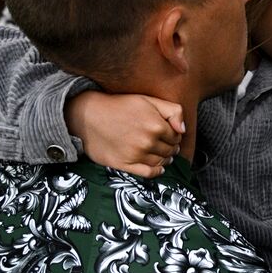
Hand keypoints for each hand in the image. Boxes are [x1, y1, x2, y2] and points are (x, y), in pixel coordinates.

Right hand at [65, 91, 183, 177]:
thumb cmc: (119, 105)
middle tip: (166, 145)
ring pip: (161, 162)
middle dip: (171, 148)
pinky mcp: (124, 164)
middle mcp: (148, 142)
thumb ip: (172, 111)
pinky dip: (156, 172)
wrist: (88, 115)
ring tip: (162, 154)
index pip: (177, 137)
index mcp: (157, 126)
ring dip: (165, 159)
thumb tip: (183, 130)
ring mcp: (136, 155)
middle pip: (170, 150)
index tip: (169, 134)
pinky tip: (158, 168)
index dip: (175, 135)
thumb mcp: (148, 100)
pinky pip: (148, 173)